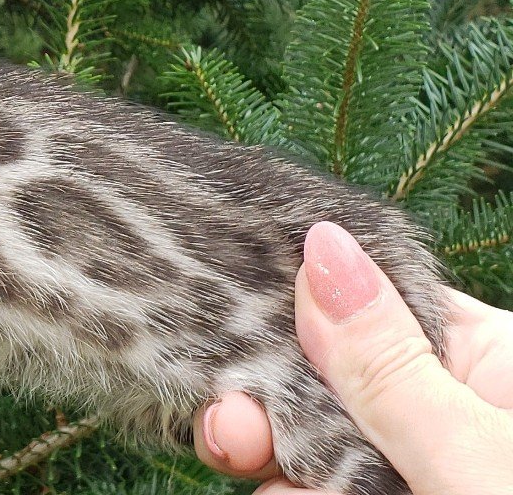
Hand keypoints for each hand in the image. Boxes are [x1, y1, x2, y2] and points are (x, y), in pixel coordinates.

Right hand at [194, 221, 512, 493]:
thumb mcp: (466, 445)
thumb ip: (382, 359)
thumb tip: (319, 243)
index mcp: (486, 357)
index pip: (366, 302)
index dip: (289, 308)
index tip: (227, 322)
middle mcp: (444, 402)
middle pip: (321, 372)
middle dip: (263, 393)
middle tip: (228, 427)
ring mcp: (408, 457)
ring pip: (306, 434)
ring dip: (267, 451)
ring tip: (250, 466)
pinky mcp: (376, 491)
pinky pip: (310, 481)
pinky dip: (286, 489)